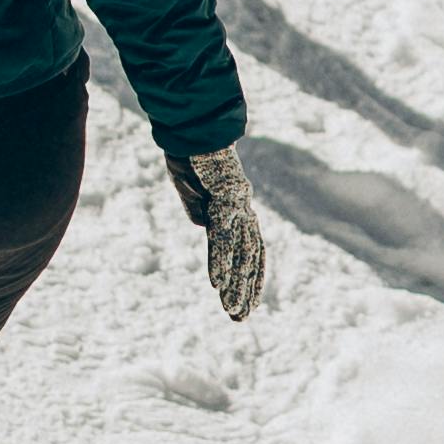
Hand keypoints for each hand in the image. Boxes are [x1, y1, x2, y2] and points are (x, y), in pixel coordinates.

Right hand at [168, 142, 265, 319]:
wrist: (193, 124)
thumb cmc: (190, 153)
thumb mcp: (193, 190)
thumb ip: (201, 211)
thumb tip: (205, 229)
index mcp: (237, 208)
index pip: (251, 249)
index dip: (252, 277)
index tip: (249, 301)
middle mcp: (242, 209)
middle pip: (250, 256)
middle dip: (246, 289)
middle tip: (240, 319)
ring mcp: (234, 205)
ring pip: (239, 252)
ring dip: (235, 283)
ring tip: (231, 310)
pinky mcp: (222, 199)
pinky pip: (221, 236)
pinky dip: (219, 260)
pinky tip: (215, 282)